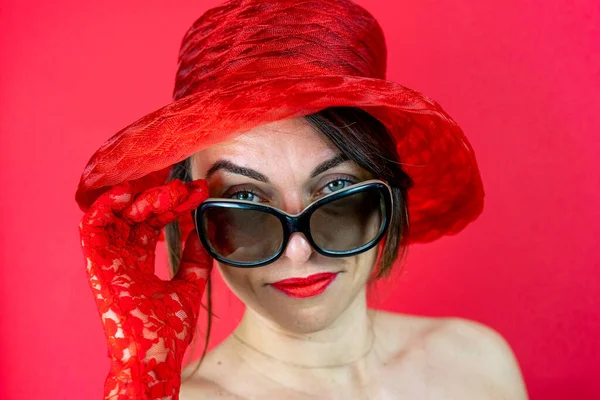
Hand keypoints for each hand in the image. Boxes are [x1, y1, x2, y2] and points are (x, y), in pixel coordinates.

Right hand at [79, 179, 209, 398]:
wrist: (155, 355)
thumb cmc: (167, 329)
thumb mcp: (187, 285)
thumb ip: (193, 260)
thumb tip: (202, 233)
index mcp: (138, 262)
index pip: (153, 223)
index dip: (174, 205)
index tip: (198, 193)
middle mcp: (121, 257)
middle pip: (137, 216)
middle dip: (162, 197)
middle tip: (185, 187)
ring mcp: (108, 260)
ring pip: (117, 216)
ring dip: (140, 198)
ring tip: (166, 190)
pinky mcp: (97, 264)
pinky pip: (92, 228)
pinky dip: (106, 206)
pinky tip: (128, 193)